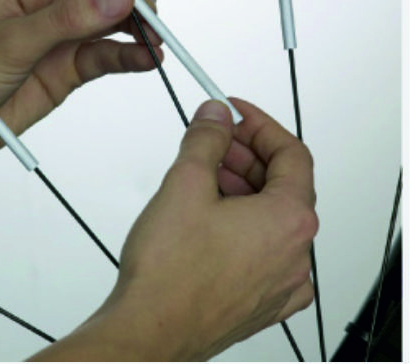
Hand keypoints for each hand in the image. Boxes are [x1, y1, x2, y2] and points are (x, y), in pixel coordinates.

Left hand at [0, 0, 160, 177]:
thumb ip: (67, 19)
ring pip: (115, 17)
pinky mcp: (71, 67)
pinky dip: (131, 56)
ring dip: (140, 24)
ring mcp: (64, 35)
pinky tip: (146, 60)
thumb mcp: (10, 41)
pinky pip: (108, 55)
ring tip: (153, 40)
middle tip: (148, 12)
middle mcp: (51, 0)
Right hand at [30, 99, 316, 360]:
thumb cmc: (169, 274)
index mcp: (288, 220)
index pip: (291, 153)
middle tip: (213, 141)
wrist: (149, 333)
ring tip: (202, 176)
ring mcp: (281, 282)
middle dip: (245, 155)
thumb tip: (216, 115)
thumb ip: (207, 138)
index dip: (260, 124)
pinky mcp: (261, 299)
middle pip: (281, 184)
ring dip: (240, 187)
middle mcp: (296, 254)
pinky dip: (241, 222)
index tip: (235, 112)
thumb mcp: (185, 183)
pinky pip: (262, 247)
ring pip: (269, 216)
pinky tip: (208, 217)